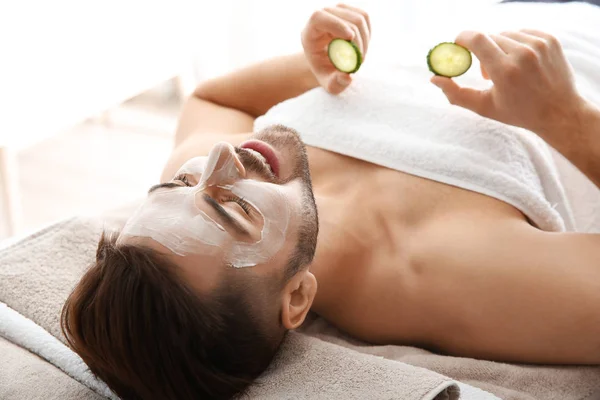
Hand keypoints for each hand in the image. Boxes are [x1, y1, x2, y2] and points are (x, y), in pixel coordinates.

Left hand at [301, 4, 370, 94]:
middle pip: (345, 18)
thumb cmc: (325, 72)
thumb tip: (348, 76)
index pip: (319, 17)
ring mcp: (336, 11)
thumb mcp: (328, 83)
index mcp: (310, 32)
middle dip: (358, 41)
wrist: (326, 61)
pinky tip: (361, 46)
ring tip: (360, 56)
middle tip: (360, 61)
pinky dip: (368, 33)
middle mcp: (322, 17)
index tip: (350, 38)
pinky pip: (364, 17)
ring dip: (365, 39)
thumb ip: (336, 83)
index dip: (336, 24)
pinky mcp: (349, 11)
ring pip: (359, 17)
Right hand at [431, 30, 584, 148]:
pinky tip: (521, 62)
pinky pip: (522, 33)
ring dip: (499, 48)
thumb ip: (456, 93)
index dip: (463, 38)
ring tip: (506, 69)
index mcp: (505, 71)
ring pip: (505, 34)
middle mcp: (523, 54)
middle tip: (487, 72)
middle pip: (489, 38)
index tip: (458, 45)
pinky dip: (516, 44)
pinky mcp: (550, 39)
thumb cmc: (518, 112)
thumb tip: (434, 78)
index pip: (477, 39)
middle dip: (482, 51)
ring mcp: (539, 44)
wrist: (560, 112)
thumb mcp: (484, 107)